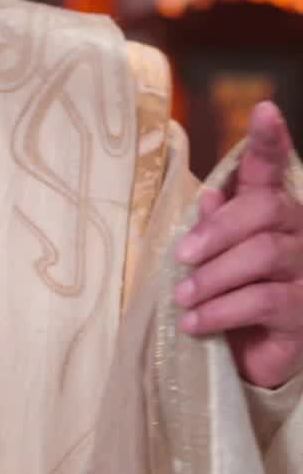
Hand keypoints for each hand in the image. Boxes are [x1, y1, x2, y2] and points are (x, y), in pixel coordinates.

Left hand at [175, 101, 302, 391]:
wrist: (253, 362)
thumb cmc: (231, 299)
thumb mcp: (214, 261)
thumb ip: (214, 227)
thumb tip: (209, 194)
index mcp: (274, 213)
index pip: (273, 170)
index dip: (269, 141)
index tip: (263, 111)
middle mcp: (300, 235)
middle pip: (266, 211)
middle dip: (218, 230)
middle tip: (183, 255)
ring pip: (263, 256)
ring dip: (214, 275)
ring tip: (184, 296)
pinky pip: (261, 302)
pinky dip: (220, 311)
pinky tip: (195, 323)